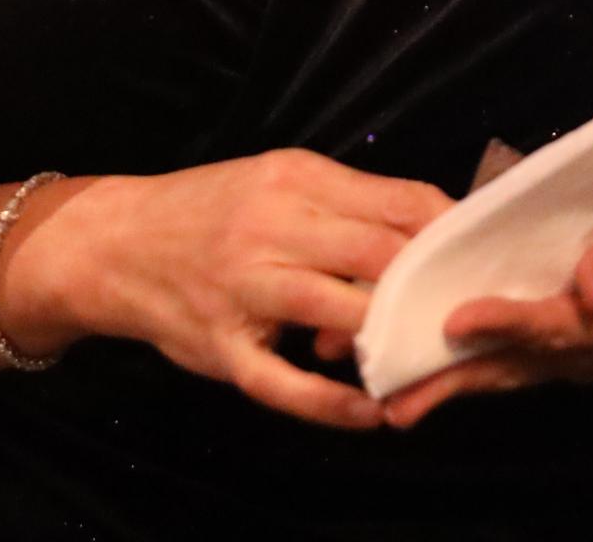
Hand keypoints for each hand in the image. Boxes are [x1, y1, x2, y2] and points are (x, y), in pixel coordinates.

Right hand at [7, 151, 450, 428]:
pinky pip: (283, 385)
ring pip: (336, 312)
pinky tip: (371, 412)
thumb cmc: (211, 210)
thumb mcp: (277, 180)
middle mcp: (270, 229)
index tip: (477, 258)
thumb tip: (427, 227)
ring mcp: (243, 291)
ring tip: (423, 356)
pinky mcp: (222, 348)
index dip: (447, 234)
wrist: (115, 244)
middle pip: (376, 255)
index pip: (396, 202)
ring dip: (388, 337)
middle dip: (429, 286)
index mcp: (294, 180)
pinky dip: (332, 404)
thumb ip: (346, 202)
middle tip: (466, 313)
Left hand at [382, 165, 592, 427]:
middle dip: (451, 382)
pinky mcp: (561, 342)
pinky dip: (466, 363)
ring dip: (447, 384)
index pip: (553, 328)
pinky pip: (508, 358)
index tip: (457, 319)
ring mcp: (574, 354)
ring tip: (390, 399)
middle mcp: (590, 353)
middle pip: (513, 368)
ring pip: (503, 371)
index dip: (506, 322)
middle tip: (393, 401)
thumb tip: (588, 286)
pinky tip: (425, 363)